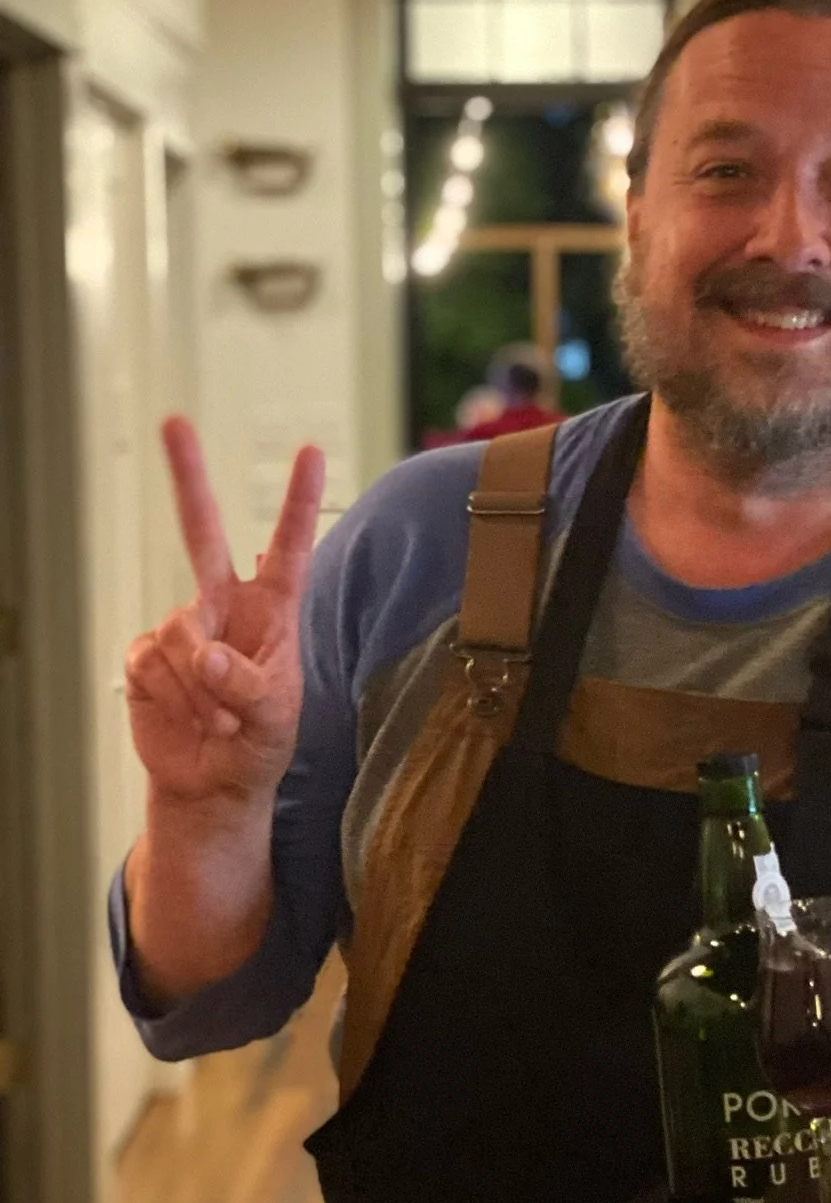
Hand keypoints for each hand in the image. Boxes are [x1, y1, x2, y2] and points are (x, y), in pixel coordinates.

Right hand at [126, 418, 325, 808]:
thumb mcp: (274, 718)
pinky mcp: (148, 654)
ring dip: (203, 686)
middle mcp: (225, 605)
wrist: (214, 781)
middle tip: (173, 422)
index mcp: (273, 608)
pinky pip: (155, 663)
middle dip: (187, 477)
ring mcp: (183, 626)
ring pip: (184, 632)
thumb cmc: (259, 741)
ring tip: (220, 719)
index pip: (287, 547)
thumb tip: (204, 652)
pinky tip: (190, 717)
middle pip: (202, 532)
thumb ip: (246, 684)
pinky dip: (175, 697)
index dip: (298, 501)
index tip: (311, 450)